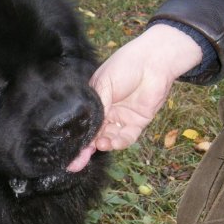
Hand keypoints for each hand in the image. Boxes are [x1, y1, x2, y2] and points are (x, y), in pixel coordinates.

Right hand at [89, 24, 203, 150]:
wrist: (154, 62)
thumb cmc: (125, 66)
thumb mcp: (103, 84)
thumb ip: (97, 107)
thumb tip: (88, 131)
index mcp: (94, 100)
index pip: (84, 122)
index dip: (77, 137)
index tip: (69, 153)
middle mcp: (106, 111)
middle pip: (94, 134)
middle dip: (87, 148)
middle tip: (78, 161)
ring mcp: (121, 117)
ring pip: (109, 137)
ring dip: (104, 144)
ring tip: (101, 144)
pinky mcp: (137, 122)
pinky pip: (127, 137)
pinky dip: (120, 142)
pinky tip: (114, 142)